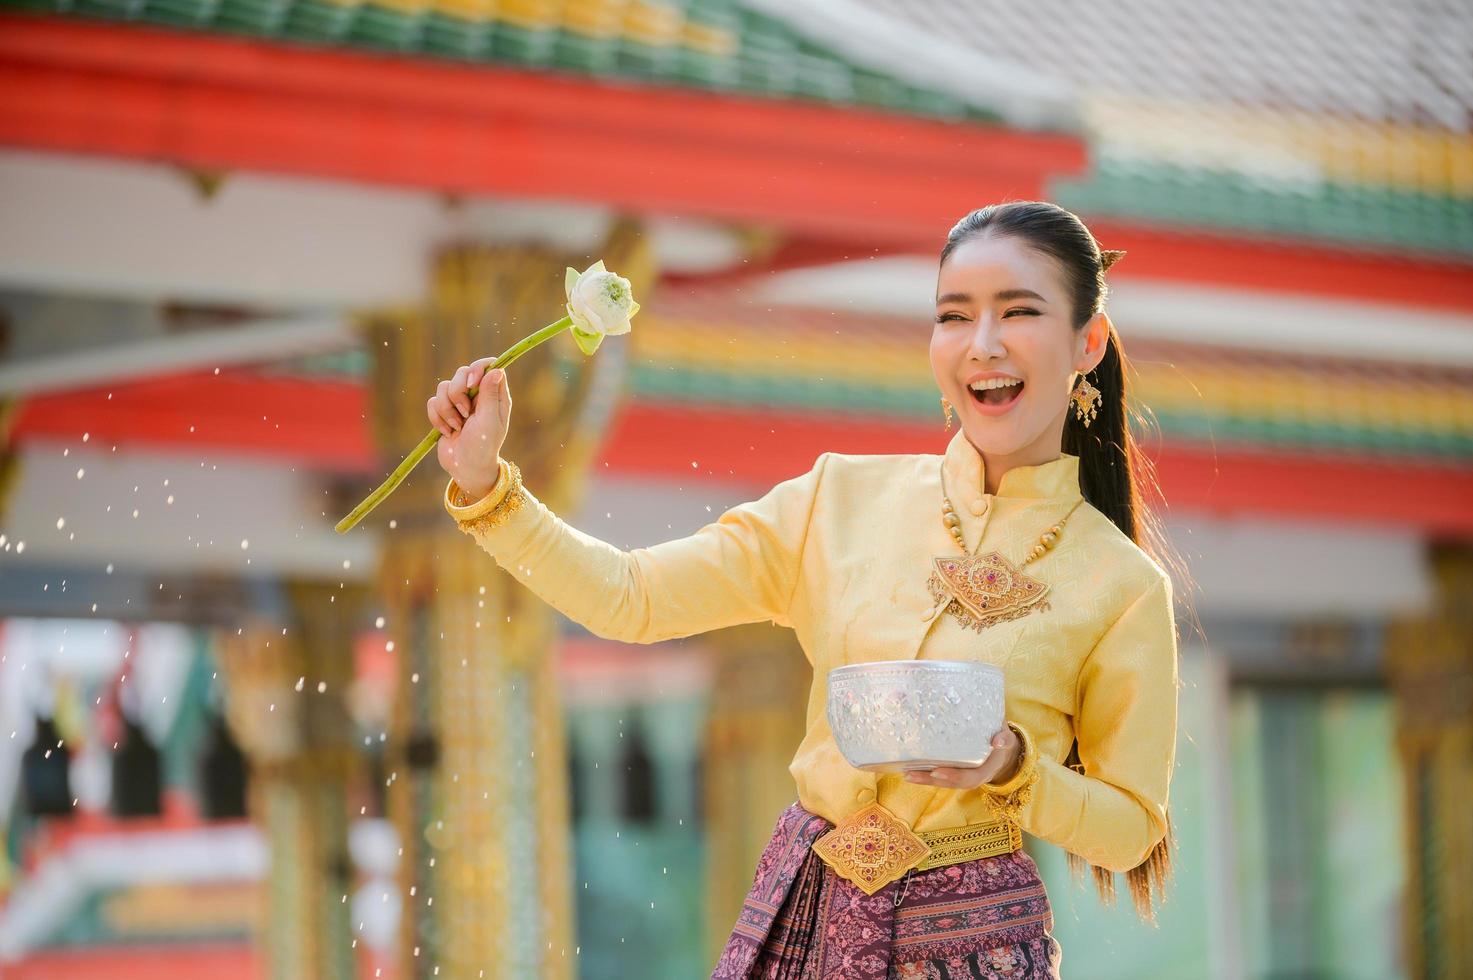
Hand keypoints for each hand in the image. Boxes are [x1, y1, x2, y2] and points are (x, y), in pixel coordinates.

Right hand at [430, 357, 510, 498]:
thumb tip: (497, 369)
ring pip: (443, 387)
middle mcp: (478, 395)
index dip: (477, 369)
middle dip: (457, 393)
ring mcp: (460, 402)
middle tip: (465, 413)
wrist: (466, 467)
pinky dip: (437, 418)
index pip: (488, 365)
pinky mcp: (444, 412)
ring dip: (447, 410)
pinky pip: (433, 402)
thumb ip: (490, 395)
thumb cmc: (483, 446)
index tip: (471, 384)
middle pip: (461, 372)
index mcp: (494, 395)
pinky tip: (448, 432)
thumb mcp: (490, 420)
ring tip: (457, 427)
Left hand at [903, 723, 1020, 789]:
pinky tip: (910, 769)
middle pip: (950, 783)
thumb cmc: (1002, 740)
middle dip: (931, 780)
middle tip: (911, 775)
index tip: (936, 772)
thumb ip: (1003, 738)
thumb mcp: (1006, 738)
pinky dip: (925, 774)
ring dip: (924, 780)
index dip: (953, 777)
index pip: (969, 778)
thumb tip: (998, 741)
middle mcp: (973, 777)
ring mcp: (963, 776)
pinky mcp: (955, 772)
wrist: (1004, 750)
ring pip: (943, 782)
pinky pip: (940, 776)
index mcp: (985, 770)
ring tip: (906, 774)